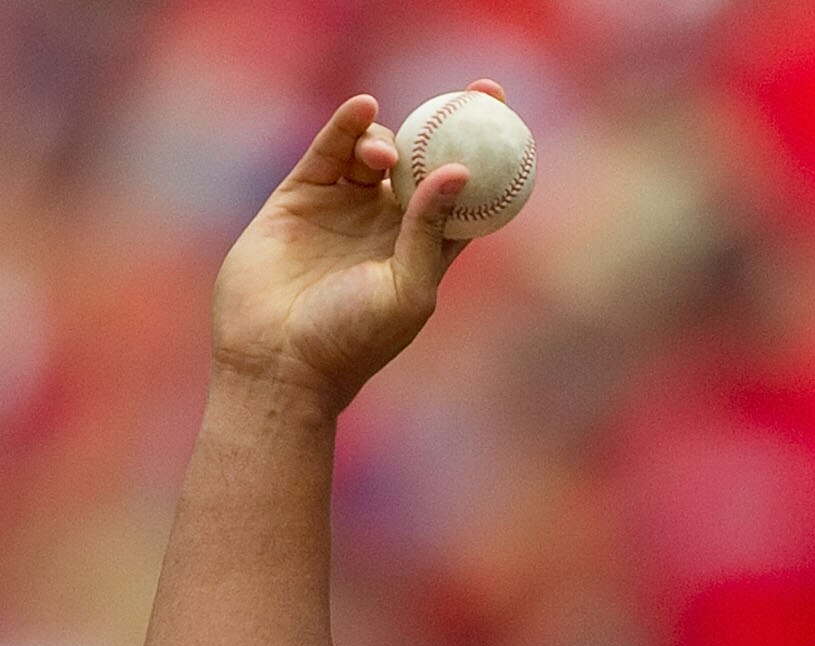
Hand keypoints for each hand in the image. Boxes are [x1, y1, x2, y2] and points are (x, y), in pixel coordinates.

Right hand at [206, 84, 504, 411]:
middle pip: (424, 162)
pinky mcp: (300, 197)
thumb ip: (429, 232)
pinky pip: (327, 152)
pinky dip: (345, 128)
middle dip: (450, 125)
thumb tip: (457, 172)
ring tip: (384, 161)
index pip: (465, 194)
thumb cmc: (353, 339)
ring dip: (388, 142)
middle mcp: (387, 223)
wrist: (280, 357)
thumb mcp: (408, 290)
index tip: (508, 121)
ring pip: (376, 153)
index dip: (489, 157)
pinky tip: (362, 108)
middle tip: (476, 93)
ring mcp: (343, 207)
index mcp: (425, 249)